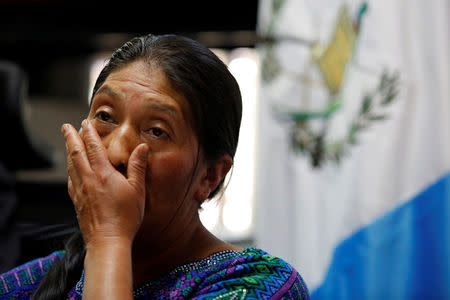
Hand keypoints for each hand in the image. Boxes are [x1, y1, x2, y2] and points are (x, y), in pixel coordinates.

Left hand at [62, 119, 148, 248]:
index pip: (93, 147)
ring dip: (68, 152)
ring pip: (71, 166)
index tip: (85, 122)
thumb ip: (138, 166)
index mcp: (103, 174)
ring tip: (68, 143)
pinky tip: (71, 171)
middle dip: (70, 137)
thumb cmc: (125, 217)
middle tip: (66, 126)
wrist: (107, 241)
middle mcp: (88, 180)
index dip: (88, 133)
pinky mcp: (77, 202)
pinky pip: (70, 180)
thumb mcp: (138, 190)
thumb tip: (142, 147)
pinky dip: (69, 170)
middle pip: (76, 153)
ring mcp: (80, 191)